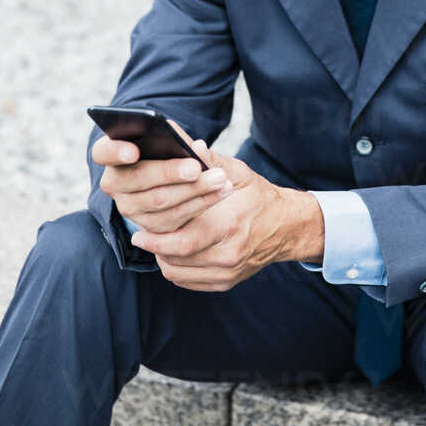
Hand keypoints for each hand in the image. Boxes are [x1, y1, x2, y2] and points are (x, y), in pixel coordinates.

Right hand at [92, 122, 235, 234]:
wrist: (183, 177)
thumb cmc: (174, 150)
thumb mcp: (177, 141)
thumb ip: (182, 141)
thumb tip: (197, 147)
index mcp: (113, 152)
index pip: (103, 152)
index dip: (115, 151)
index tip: (134, 150)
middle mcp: (115, 182)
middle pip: (137, 178)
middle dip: (169, 172)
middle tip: (196, 168)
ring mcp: (129, 206)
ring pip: (159, 201)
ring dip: (193, 190)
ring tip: (219, 179)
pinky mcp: (149, 226)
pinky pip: (174, 219)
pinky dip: (201, 203)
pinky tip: (220, 192)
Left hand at [129, 139, 324, 291]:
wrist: (287, 226)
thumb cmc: (257, 196)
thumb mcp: (237, 172)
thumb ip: (209, 160)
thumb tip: (184, 143)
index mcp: (229, 224)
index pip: (183, 241)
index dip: (156, 240)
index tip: (138, 232)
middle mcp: (229, 252)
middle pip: (177, 260)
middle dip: (154, 249)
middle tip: (140, 237)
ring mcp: (229, 271)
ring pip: (179, 273)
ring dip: (163, 259)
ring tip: (156, 242)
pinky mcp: (227, 281)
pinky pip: (190, 282)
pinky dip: (176, 270)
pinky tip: (172, 254)